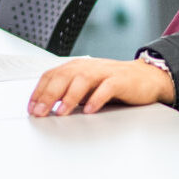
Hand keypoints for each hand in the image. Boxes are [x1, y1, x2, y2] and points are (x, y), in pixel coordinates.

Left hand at [27, 56, 174, 116]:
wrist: (146, 77)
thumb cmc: (114, 83)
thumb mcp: (87, 87)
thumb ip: (68, 93)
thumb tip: (45, 108)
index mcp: (77, 67)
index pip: (52, 75)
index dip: (39, 91)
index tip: (31, 108)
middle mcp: (89, 66)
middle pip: (64, 76)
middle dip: (49, 95)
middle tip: (40, 111)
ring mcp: (105, 72)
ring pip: (83, 80)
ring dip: (70, 97)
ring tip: (61, 112)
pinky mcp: (121, 80)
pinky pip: (107, 87)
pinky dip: (97, 98)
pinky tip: (90, 110)